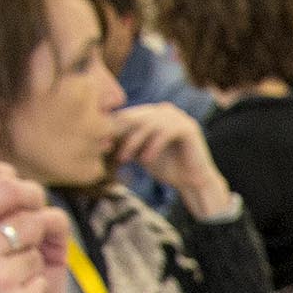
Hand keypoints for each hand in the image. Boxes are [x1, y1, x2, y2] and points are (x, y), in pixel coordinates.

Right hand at [0, 159, 67, 292]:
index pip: (2, 187)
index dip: (21, 189)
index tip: (27, 196)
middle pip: (27, 218)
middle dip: (28, 227)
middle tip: (17, 241)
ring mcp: (0, 280)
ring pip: (35, 253)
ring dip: (24, 263)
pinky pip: (39, 283)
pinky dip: (27, 290)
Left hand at [108, 104, 231, 218]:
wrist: (193, 181)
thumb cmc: (167, 168)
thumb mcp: (140, 153)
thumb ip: (125, 143)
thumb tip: (100, 139)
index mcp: (152, 113)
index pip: (127, 115)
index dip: (112, 128)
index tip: (99, 145)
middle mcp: (164, 110)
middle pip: (135, 117)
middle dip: (120, 134)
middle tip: (108, 149)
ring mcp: (177, 116)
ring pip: (148, 124)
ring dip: (134, 142)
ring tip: (125, 158)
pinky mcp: (188, 127)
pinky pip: (165, 132)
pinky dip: (153, 146)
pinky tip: (145, 160)